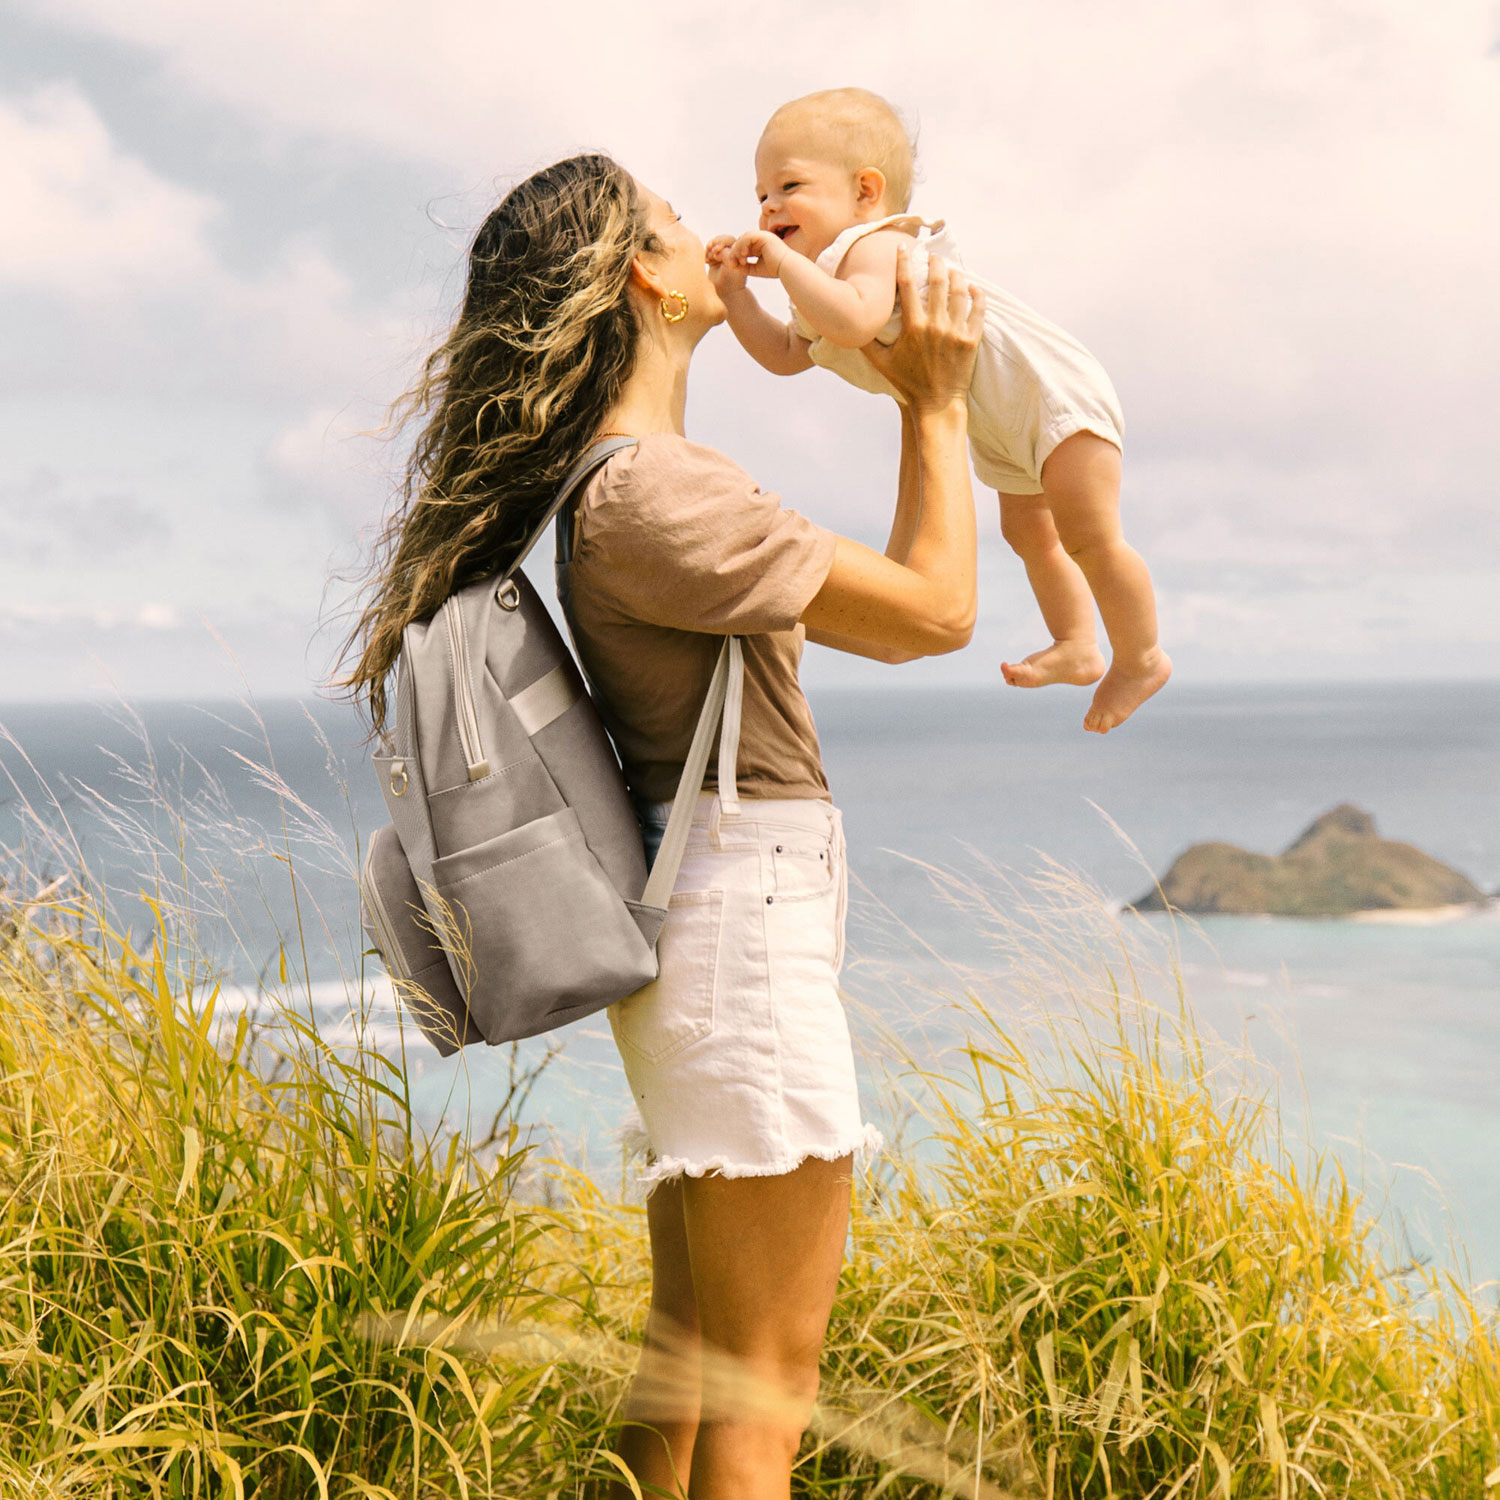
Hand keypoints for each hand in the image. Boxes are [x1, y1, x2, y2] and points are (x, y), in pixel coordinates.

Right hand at [706, 234, 749, 296]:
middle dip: (715, 244)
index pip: (730, 240)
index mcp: (739, 252)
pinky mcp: (715, 258)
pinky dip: (706, 253)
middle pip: (722, 239)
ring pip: (714, 243)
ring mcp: (723, 254)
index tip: (718, 250)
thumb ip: (725, 254)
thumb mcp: (729, 265)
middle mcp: (732, 252)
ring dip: (710, 248)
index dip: (722, 242)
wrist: (724, 293)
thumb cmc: (730, 281)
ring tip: (709, 258)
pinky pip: (709, 250)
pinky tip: (707, 260)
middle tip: (712, 251)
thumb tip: (716, 247)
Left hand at [722, 228, 788, 279]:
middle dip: (734, 252)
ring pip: (743, 239)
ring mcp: (762, 236)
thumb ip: (745, 266)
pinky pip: (748, 237)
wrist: (787, 268)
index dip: (736, 256)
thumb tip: (733, 265)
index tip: (733, 266)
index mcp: (760, 246)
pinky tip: (743, 255)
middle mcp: (761, 239)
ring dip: (737, 249)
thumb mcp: (755, 269)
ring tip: (739, 261)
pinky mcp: (763, 236)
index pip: (743, 247)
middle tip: (732, 263)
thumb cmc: (774, 270)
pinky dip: (743, 245)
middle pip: (741, 242)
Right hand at [860, 247, 984, 413]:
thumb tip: (851, 326)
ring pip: (960, 291)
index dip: (903, 262)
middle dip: (935, 263)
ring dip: (957, 275)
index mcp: (913, 327)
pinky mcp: (971, 340)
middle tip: (933, 256)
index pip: (906, 285)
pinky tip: (974, 288)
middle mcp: (935, 325)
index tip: (903, 248)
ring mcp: (956, 332)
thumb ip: (867, 343)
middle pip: (937, 281)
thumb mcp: (881, 363)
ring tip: (953, 270)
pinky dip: (977, 295)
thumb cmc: (907, 383)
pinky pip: (978, 310)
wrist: (937, 404)